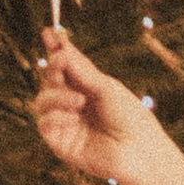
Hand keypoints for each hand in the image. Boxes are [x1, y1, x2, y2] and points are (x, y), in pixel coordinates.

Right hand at [33, 27, 155, 184]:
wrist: (140, 151)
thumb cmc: (130, 118)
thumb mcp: (106, 89)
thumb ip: (82, 72)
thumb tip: (61, 50)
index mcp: (88, 88)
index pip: (66, 66)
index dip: (56, 50)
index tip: (49, 33)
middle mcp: (74, 104)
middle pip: (52, 81)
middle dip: (54, 69)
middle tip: (60, 59)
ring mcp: (66, 123)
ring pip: (43, 101)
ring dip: (57, 96)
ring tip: (79, 101)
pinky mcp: (61, 143)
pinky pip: (44, 124)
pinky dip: (55, 116)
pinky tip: (72, 117)